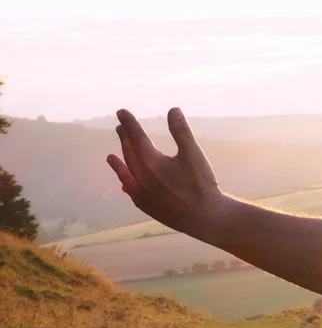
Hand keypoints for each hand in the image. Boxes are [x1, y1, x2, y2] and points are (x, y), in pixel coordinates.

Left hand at [106, 108, 223, 237]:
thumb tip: (173, 110)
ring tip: (110, 156)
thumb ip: (181, 131)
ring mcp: (141, 193)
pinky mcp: (146, 206)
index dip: (129, 123)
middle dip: (125, 139)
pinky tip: (124, 183)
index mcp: (152, 162)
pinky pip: (130, 191)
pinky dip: (125, 184)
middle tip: (120, 128)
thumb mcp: (194, 154)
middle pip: (129, 154)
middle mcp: (141, 177)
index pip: (136, 137)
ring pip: (126, 173)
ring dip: (119, 162)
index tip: (121, 112)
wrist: (205, 217)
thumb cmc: (201, 184)